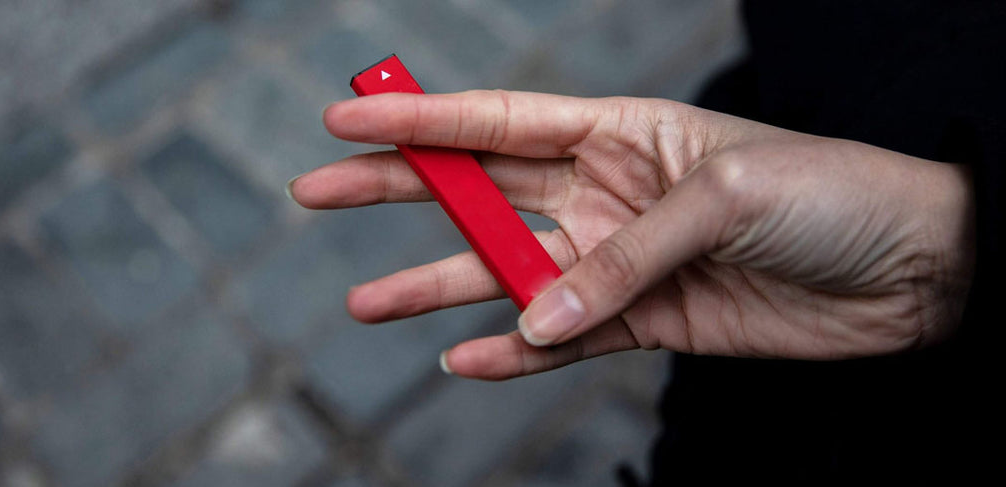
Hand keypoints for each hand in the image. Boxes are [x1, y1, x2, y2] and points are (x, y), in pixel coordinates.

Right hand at [289, 90, 973, 379]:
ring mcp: (618, 260)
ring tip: (367, 304)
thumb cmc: (832, 196)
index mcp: (623, 131)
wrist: (912, 273)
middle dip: (399, 191)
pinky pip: (561, 339)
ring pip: (507, 273)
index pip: (500, 119)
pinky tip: (464, 358)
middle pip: (481, 190)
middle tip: (318, 190)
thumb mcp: (727, 197)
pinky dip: (512, 352)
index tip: (347, 115)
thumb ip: (626, 257)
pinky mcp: (643, 322)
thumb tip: (538, 315)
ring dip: (437, 286)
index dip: (421, 118)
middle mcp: (607, 191)